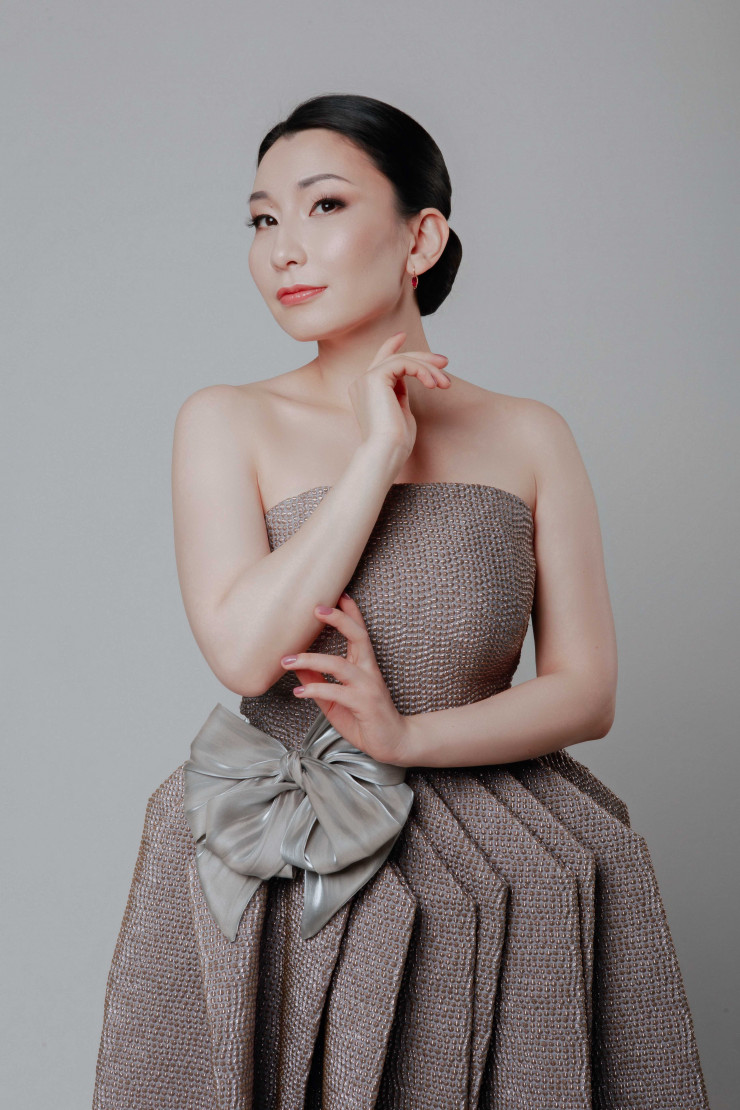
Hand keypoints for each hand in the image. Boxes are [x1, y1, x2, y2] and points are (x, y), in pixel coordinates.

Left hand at [279, 592, 413, 766]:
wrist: (393, 743)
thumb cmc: (365, 719)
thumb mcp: (334, 700)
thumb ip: (318, 681)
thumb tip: (295, 666)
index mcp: (363, 665)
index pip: (358, 631)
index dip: (350, 611)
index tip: (338, 593)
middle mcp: (368, 670)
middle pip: (357, 635)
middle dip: (338, 619)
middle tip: (316, 608)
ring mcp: (368, 686)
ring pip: (340, 664)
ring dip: (311, 659)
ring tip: (288, 660)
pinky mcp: (364, 704)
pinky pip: (337, 692)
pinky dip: (316, 689)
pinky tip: (299, 690)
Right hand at [348, 332, 449, 465]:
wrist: (386, 451)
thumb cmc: (396, 442)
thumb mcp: (401, 412)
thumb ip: (401, 394)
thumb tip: (413, 379)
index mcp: (366, 392)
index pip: (378, 362)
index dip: (390, 345)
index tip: (403, 335)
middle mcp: (362, 383)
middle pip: (395, 358)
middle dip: (423, 358)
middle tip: (445, 364)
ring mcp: (366, 379)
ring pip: (401, 360)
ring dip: (428, 368)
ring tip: (445, 383)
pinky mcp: (374, 378)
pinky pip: (402, 364)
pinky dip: (421, 371)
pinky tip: (433, 383)